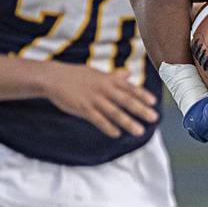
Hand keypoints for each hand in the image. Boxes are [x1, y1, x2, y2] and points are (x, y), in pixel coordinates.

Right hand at [41, 62, 158, 137]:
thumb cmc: (76, 75)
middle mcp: (103, 89)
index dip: (142, 95)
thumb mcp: (97, 73)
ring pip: (114, 112)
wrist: (53, 77)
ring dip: (128, 122)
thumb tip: (128, 74)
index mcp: (108, 79)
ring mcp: (93, 99)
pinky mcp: (83, 108)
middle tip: (154, 118)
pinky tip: (117, 134)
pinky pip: (98, 119)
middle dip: (141, 110)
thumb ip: (114, 76)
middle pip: (126, 100)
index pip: (129, 87)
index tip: (154, 102)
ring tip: (139, 131)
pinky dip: (108, 127)